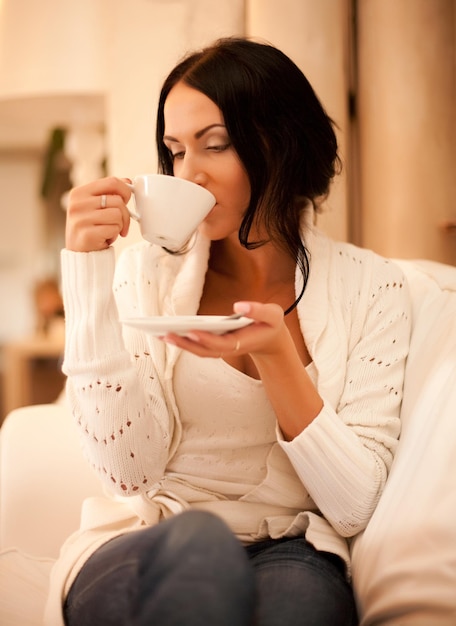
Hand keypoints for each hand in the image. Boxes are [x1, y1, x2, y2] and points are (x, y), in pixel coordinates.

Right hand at [65, 177, 131, 251]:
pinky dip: (114, 235)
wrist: (80, 254)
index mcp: (79, 193)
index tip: (125, 202)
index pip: (112, 182)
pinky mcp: (86, 234)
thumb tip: (127, 181)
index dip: (125, 191)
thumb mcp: (95, 206)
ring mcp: (81, 219)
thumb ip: (108, 193)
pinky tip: (105, 238)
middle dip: (125, 214)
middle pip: (118, 200)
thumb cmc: (90, 229)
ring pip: (117, 214)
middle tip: (120, 224)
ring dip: (119, 226)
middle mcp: (77, 204)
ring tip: (108, 231)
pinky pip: (114, 228)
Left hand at [162, 301, 288, 358]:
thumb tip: (238, 306)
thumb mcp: (272, 315)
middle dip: (185, 343)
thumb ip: (258, 310)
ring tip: (160, 334)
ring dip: (180, 344)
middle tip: (166, 334)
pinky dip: (182, 342)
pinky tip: (168, 334)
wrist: (271, 339)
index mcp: (242, 341)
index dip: (207, 339)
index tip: (191, 331)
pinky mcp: (216, 346)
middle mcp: (229, 348)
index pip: (222, 343)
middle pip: (204, 350)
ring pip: (198, 350)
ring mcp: (222, 349)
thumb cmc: (270, 324)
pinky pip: (197, 346)